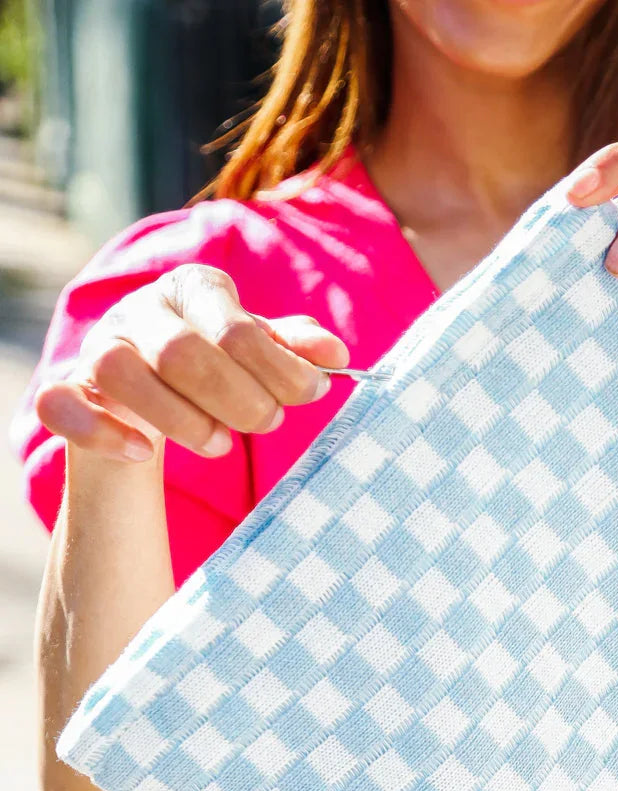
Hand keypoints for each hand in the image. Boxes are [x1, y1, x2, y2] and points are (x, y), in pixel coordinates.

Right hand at [35, 265, 349, 463]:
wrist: (151, 389)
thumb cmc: (216, 362)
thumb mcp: (258, 352)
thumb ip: (292, 350)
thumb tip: (336, 355)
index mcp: (192, 289)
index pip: (236, 328)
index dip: (279, 368)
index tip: (312, 393)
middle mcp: (140, 311)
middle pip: (183, 353)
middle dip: (239, 400)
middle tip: (268, 424)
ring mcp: (100, 348)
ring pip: (122, 374)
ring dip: (181, 421)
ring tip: (221, 445)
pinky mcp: (72, 388)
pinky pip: (63, 406)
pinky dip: (102, 433)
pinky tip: (143, 455)